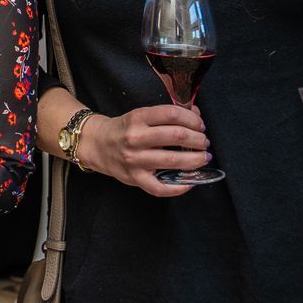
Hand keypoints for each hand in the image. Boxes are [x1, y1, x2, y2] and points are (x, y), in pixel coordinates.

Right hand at [75, 104, 210, 197]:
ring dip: (195, 159)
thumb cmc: (124, 129)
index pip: (173, 114)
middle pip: (177, 135)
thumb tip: (196, 115)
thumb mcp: (141, 115)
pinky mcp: (134, 178)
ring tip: (203, 158)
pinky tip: (190, 181)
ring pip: (173, 160)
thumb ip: (167, 115)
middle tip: (204, 142)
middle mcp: (135, 137)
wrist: (97, 145)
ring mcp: (134, 159)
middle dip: (198, 139)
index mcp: (138, 117)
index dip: (193, 119)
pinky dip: (179, 187)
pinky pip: (160, 187)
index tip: (200, 125)